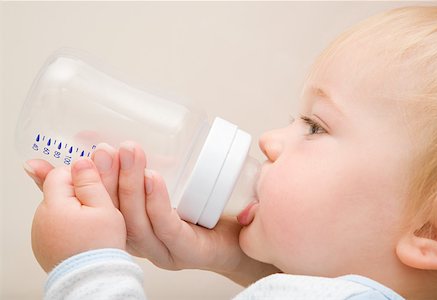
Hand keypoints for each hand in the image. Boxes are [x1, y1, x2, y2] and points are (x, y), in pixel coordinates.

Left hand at [28, 159, 125, 271]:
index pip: (61, 174)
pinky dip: (70, 225)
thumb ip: (90, 182)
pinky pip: (57, 225)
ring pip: (59, 208)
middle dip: (78, 193)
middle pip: (59, 191)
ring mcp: (40, 234)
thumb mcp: (104, 207)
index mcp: (53, 206)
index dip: (82, 176)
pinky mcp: (45, 245)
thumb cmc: (101, 246)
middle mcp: (41, 219)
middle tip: (99, 206)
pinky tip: (85, 233)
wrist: (94, 280)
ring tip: (93, 224)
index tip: (97, 186)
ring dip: (75, 209)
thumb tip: (80, 161)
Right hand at [94, 141, 278, 285]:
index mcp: (135, 229)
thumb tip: (126, 142)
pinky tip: (152, 178)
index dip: (88, 183)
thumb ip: (150, 171)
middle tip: (105, 148)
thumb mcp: (174, 188)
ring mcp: (165, 251)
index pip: (102, 211)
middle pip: (115, 216)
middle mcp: (144, 244)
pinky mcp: (188, 252)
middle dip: (106, 180)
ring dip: (130, 184)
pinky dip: (157, 202)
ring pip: (138, 222)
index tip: (81, 154)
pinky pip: (168, 228)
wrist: (246, 239)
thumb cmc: (207, 212)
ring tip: (130, 153)